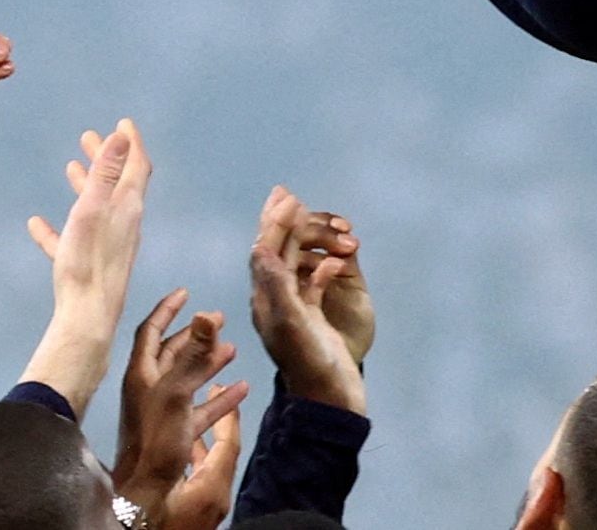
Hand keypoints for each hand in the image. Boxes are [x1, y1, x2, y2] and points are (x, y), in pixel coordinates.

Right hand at [29, 122, 150, 315]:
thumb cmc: (88, 265)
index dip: (131, 143)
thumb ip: (106, 172)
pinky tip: (36, 224)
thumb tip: (121, 135)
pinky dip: (59, 227)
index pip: (137, 166)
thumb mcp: (93, 210)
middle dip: (106, 157)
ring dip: (86, 185)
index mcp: (127, 208)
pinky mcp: (91, 265)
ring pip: (97, 208)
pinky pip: (74, 239)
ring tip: (70, 166)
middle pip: (117, 183)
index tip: (123, 123)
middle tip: (89, 137)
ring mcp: (109, 245)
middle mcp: (124, 224)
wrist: (87, 319)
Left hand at [113, 290, 249, 523]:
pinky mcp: (176, 431)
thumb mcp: (177, 392)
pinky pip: (200, 407)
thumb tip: (206, 314)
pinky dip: (218, 397)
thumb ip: (193, 355)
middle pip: (173, 353)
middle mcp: (149, 387)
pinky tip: (240, 390)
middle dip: (195, 336)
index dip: (168, 309)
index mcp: (142, 373)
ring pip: (189, 379)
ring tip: (233, 351)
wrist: (146, 488)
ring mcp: (162, 410)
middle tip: (220, 320)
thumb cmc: (157, 437)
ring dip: (210, 363)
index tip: (185, 292)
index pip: (152, 330)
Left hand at [247, 187, 368, 413]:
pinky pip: (314, 285)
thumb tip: (260, 247)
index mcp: (264, 302)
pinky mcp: (313, 322)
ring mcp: (295, 313)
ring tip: (319, 225)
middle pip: (276, 254)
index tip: (286, 197)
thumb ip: (276, 285)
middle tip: (290, 195)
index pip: (264, 253)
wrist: (331, 402)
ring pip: (296, 267)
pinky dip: (323, 267)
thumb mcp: (291, 325)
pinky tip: (336, 261)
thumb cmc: (311, 365)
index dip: (273, 223)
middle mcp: (275, 304)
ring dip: (307, 243)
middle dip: (284, 224)